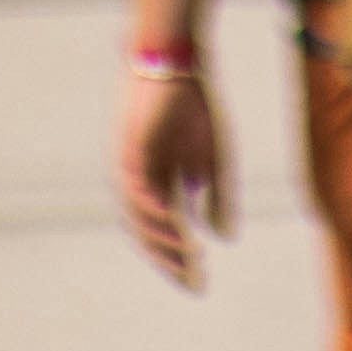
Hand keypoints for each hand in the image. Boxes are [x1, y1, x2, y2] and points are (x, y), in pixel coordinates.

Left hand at [116, 65, 227, 286]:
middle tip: (192, 281)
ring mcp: (131, 173)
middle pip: (150, 235)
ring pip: (140, 218)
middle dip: (170, 259)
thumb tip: (223, 237)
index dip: (181, 260)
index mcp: (159, 189)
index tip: (200, 285)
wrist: (175, 66)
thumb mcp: (214, 157)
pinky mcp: (128, 154)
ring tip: (186, 254)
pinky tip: (171, 221)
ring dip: (162, 238)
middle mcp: (140, 188)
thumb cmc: (193, 107)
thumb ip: (217, 195)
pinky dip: (152, 208)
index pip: (167, 235)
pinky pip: (136, 189)